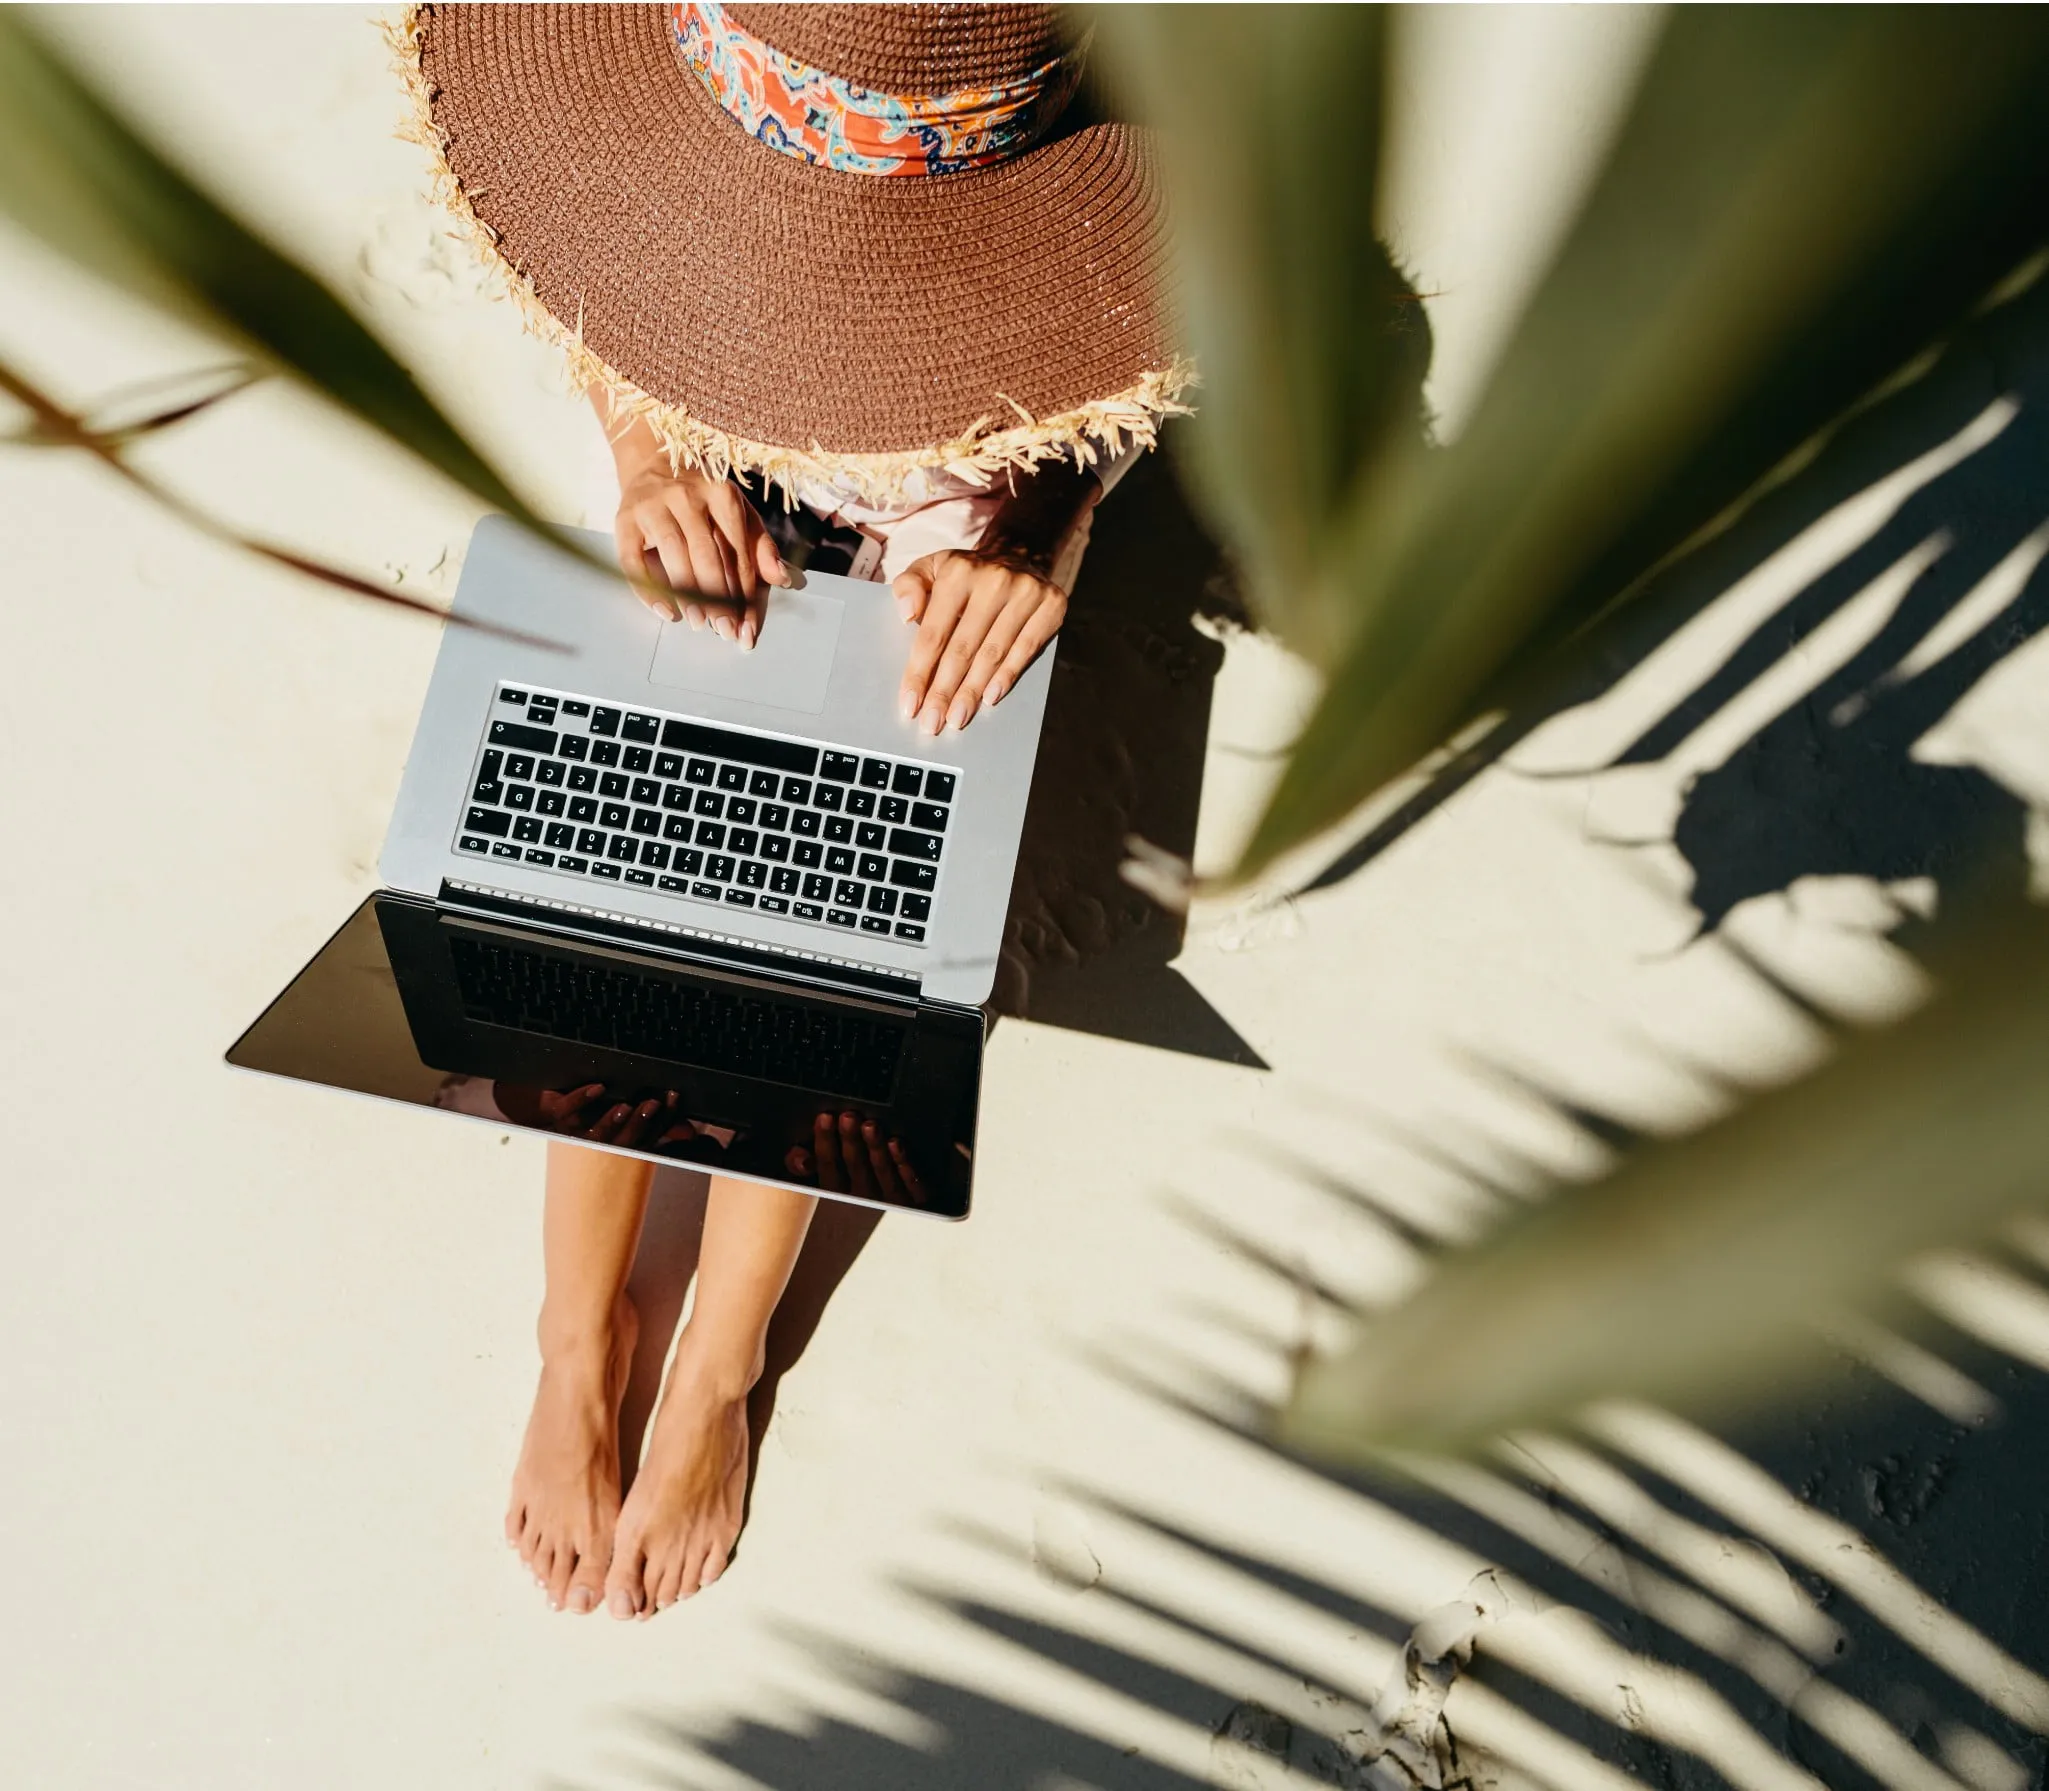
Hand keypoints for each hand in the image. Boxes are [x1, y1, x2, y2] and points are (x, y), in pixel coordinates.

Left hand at [529, 1084, 702, 1149]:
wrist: (543, 1112)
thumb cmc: (590, 1116)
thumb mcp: (627, 1120)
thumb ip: (659, 1126)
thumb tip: (690, 1132)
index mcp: (620, 1143)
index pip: (648, 1137)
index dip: (663, 1120)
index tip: (672, 1097)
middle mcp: (600, 1143)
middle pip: (623, 1141)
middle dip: (640, 1123)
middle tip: (653, 1103)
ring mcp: (576, 1132)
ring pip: (595, 1135)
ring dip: (611, 1121)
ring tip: (626, 1106)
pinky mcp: (556, 1117)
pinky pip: (566, 1112)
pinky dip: (581, 1100)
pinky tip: (597, 1088)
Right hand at [613, 461, 788, 644]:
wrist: (654, 466)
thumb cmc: (702, 498)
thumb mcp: (738, 512)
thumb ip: (760, 545)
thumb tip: (781, 578)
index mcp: (721, 495)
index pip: (736, 550)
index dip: (743, 590)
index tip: (746, 623)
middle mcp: (686, 496)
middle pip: (706, 554)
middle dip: (718, 598)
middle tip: (725, 629)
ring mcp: (653, 505)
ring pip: (674, 555)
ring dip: (688, 595)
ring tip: (699, 623)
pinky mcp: (626, 519)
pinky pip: (634, 560)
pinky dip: (648, 589)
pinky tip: (665, 610)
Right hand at [784, 1110, 928, 1206]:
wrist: (891, 1212)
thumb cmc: (848, 1181)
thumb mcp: (815, 1176)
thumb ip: (799, 1164)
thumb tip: (800, 1157)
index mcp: (837, 1192)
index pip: (828, 1167)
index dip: (825, 1142)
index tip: (825, 1118)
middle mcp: (863, 1199)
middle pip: (856, 1168)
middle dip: (851, 1141)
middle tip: (849, 1118)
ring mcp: (890, 1200)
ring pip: (882, 1173)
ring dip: (875, 1148)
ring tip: (871, 1126)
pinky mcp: (915, 1200)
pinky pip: (911, 1184)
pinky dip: (905, 1164)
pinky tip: (898, 1145)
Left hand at [892, 549, 1065, 733]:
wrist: (1019, 554)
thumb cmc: (966, 574)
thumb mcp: (931, 568)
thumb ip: (909, 586)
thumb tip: (907, 614)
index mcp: (957, 572)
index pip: (934, 632)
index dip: (920, 672)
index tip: (910, 703)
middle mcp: (993, 580)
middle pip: (963, 648)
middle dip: (944, 691)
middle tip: (933, 722)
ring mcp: (1025, 593)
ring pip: (993, 653)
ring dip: (973, 691)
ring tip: (958, 718)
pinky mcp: (1050, 606)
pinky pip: (1026, 649)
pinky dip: (1007, 676)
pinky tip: (990, 698)